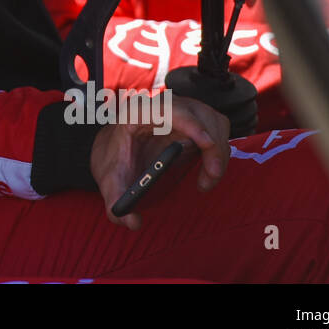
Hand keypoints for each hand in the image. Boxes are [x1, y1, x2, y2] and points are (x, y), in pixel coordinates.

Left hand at [90, 94, 229, 230]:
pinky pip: (216, 127)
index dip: (191, 122)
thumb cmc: (112, 161)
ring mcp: (179, 110)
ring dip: (218, 150)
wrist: (114, 148)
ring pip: (212, 120)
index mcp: (137, 113)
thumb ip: (115, 202)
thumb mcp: (109, 182)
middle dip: (212, 146)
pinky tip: (208, 170)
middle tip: (210, 178)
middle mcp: (161, 105)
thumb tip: (132, 222)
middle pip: (199, 114)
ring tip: (206, 179)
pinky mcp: (193, 119)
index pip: (169, 108)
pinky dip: (219, 149)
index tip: (206, 145)